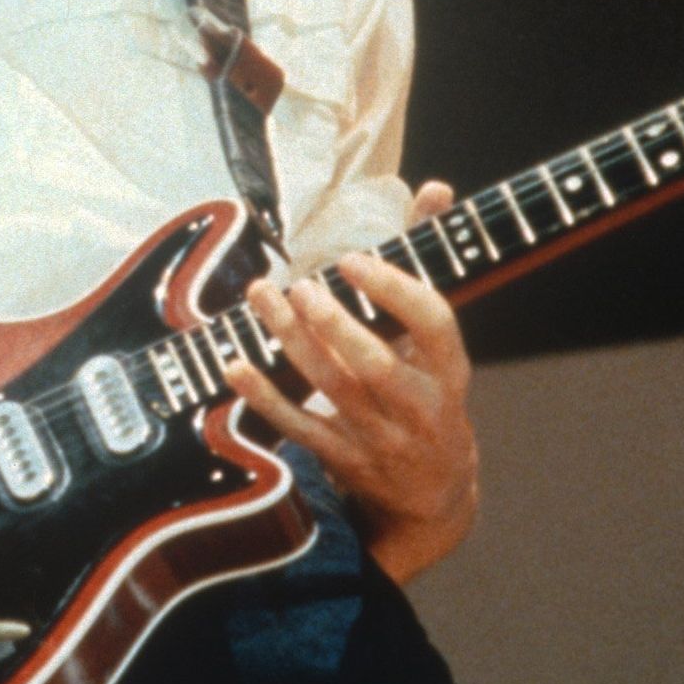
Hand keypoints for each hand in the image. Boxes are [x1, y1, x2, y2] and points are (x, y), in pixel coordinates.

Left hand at [223, 180, 479, 579]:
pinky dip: (263, 397)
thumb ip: (430, 260)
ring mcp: (380, 438)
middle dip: (335, 324)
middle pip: (377, 366)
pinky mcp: (343, 460)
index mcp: (449, 371)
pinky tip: (233, 364)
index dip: (394, 290)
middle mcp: (419, 407)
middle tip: (300, 285)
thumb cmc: (430, 393)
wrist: (434, 497)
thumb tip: (434, 187)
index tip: (351, 260)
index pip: (435, 325)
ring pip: (333, 389)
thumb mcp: (439, 341)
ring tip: (261, 296)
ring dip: (291, 342)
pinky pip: (298, 427)